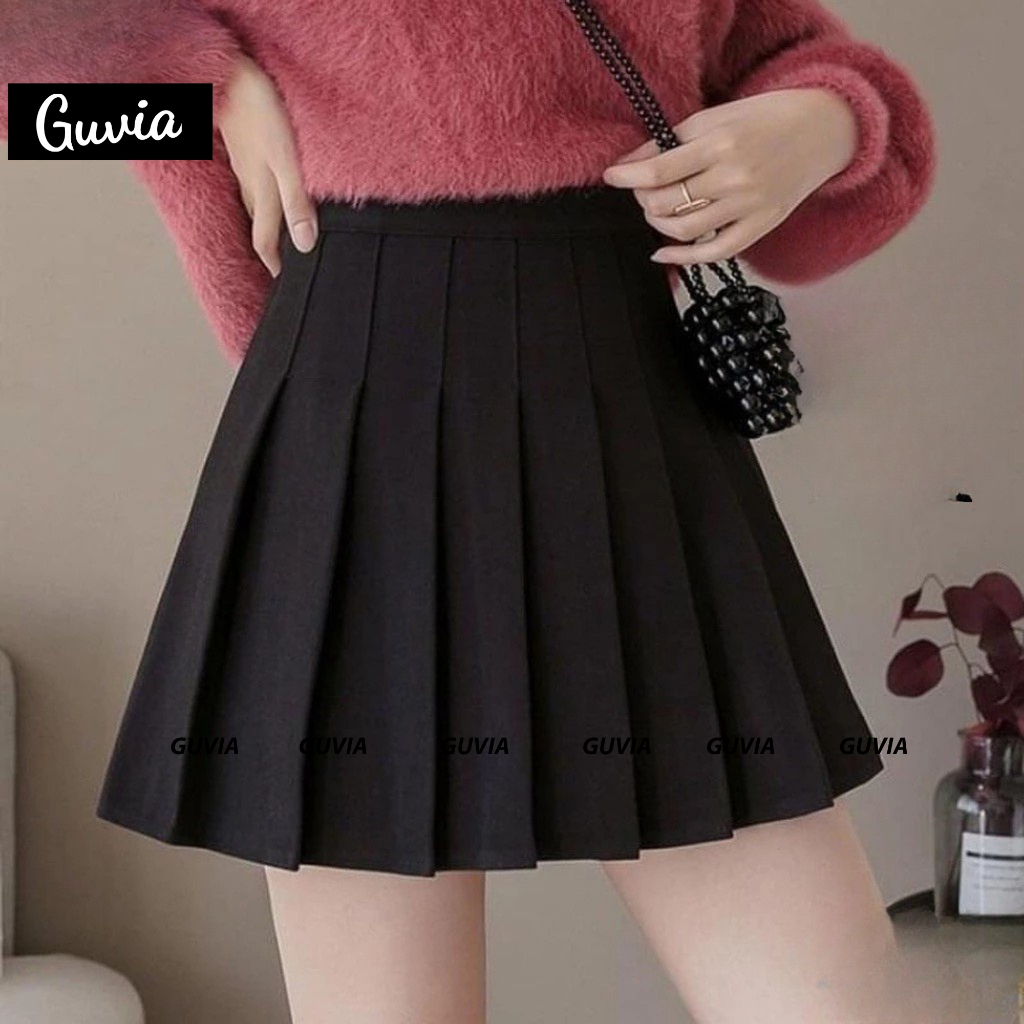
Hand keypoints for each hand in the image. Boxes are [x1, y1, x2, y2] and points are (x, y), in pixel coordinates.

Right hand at [216, 54, 317, 275]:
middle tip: (281, 268)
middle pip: (259, 227)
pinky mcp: (244, 150)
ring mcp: (245, 167)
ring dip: (265, 225)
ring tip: (277, 239)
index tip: (285, 283)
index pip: (266, 242)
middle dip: (269, 251)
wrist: (231, 72)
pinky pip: (250, 184)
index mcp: (262, 193)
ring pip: (254, 206)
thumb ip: (297, 202)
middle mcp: (251, 186)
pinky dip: (260, 199)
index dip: (275, 266)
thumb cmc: (264, 113)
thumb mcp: (287, 161)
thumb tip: (304, 246)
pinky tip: (266, 195)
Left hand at [601, 88, 857, 265]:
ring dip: (658, 225)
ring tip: (657, 212)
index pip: (659, 170)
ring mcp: (749, 205)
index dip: (628, 177)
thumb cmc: (764, 118)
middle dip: (644, 200)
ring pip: (684, 231)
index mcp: (721, 142)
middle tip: (642, 191)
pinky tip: (663, 253)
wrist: (822, 128)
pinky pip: (714, 253)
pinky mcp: (761, 226)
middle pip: (667, 204)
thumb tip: (630, 164)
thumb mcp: (717, 117)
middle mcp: (734, 176)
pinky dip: (682, 258)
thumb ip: (673, 141)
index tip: (612, 176)